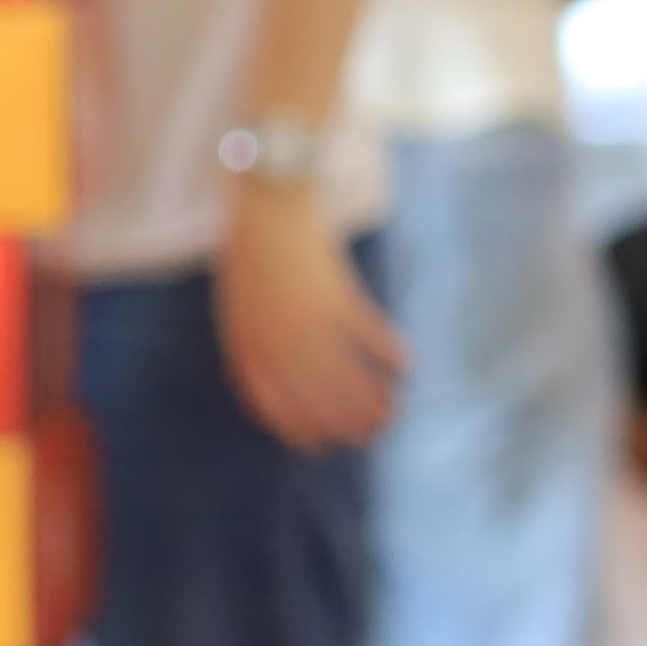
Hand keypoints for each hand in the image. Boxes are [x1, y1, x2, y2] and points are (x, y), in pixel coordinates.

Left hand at [215, 187, 407, 453]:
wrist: (268, 200)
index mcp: (247, 342)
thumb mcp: (238, 305)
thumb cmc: (252, 255)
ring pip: (348, 376)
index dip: (297, 429)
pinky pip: (370, 336)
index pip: (273, 402)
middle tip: (368, 437)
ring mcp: (308, 319)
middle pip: (317, 398)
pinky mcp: (338, 297)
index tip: (319, 445)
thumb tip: (270, 398)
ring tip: (393, 412)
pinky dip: (391, 354)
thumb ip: (251, 349)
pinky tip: (408, 366)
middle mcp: (277, 338)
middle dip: (344, 423)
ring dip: (374, 400)